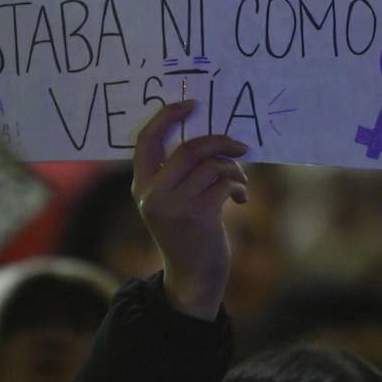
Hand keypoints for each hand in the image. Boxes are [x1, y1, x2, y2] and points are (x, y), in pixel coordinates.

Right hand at [131, 100, 247, 319]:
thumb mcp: (171, 203)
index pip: (146, 139)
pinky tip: (240, 199)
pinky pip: (224, 183)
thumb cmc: (187, 233)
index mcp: (141, 186)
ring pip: (211, 166)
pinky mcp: (198, 216)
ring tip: (240, 182)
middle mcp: (152, 194)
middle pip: (189, 148)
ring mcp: (173, 205)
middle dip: (220, 142)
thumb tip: (210, 138)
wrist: (192, 277)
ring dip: (233, 169)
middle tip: (240, 146)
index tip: (191, 105)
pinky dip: (238, 187)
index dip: (168, 116)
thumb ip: (177, 174)